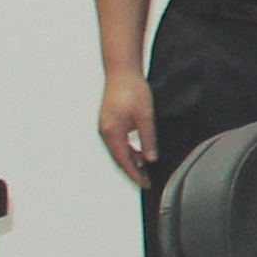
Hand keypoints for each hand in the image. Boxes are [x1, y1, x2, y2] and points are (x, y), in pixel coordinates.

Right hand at [95, 72, 155, 186]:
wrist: (122, 72)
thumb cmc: (133, 90)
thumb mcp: (145, 116)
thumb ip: (148, 138)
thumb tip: (150, 159)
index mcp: (112, 132)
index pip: (124, 160)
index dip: (134, 174)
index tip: (144, 184)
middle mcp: (106, 132)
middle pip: (119, 158)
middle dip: (133, 171)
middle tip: (146, 181)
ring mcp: (106, 127)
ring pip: (119, 150)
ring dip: (131, 160)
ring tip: (146, 169)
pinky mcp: (110, 122)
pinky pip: (119, 142)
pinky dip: (129, 150)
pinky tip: (140, 152)